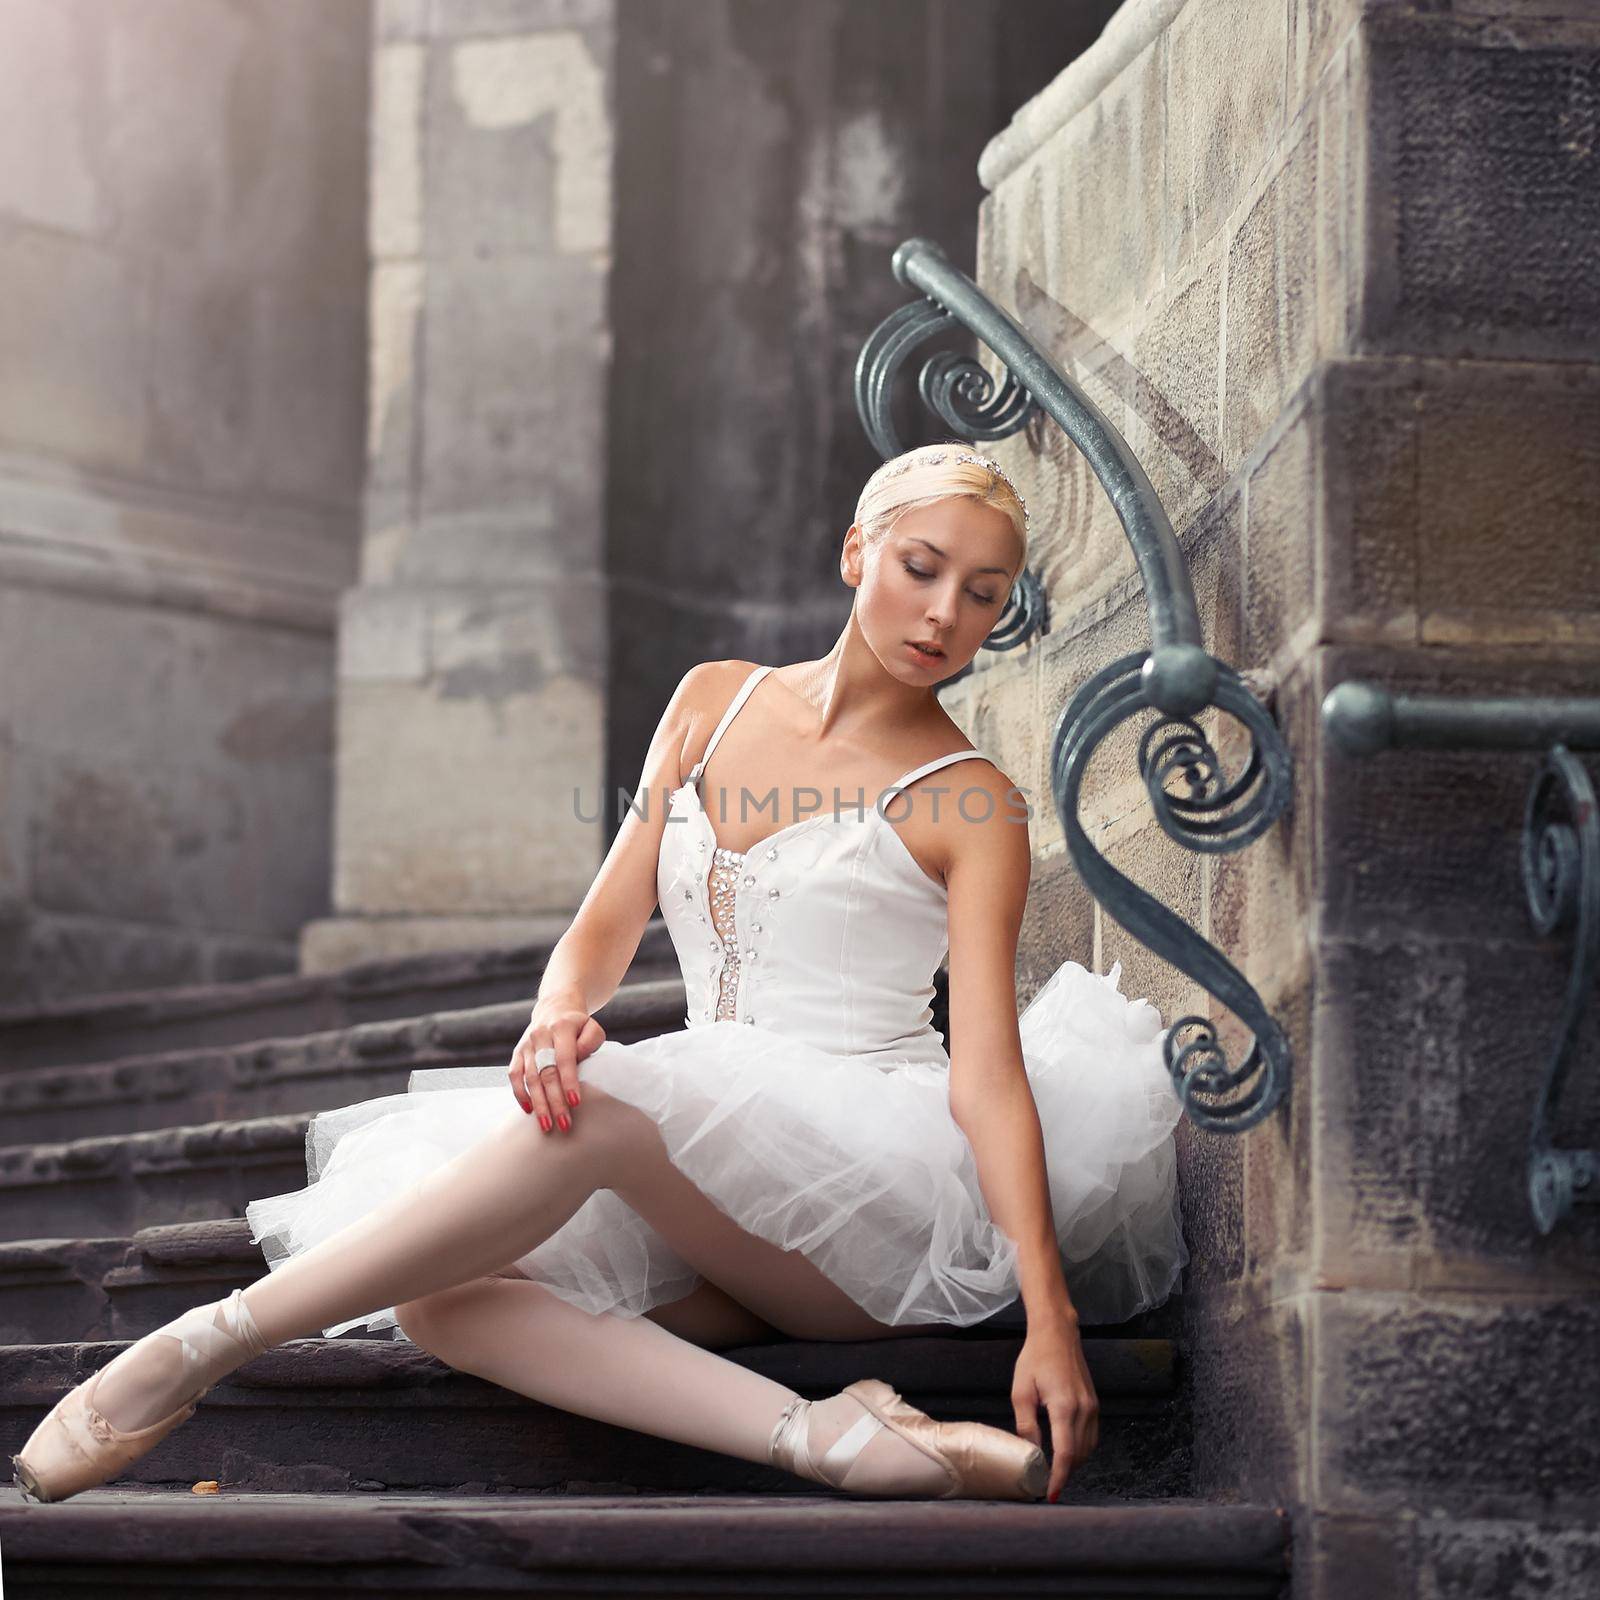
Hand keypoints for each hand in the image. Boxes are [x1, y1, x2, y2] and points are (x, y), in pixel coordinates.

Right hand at [508, 998, 606, 1132]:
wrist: (554, 1009)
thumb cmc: (578, 1026)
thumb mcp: (592, 1027)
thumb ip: (590, 1041)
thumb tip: (578, 1060)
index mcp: (561, 1027)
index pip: (565, 1058)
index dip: (569, 1081)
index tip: (575, 1102)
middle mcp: (541, 1035)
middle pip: (546, 1073)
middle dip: (555, 1101)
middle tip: (564, 1124)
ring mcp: (526, 1044)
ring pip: (530, 1078)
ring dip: (539, 1104)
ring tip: (548, 1126)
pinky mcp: (517, 1053)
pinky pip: (514, 1075)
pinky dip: (520, 1094)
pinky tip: (528, 1111)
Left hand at [1011, 1316, 1097, 1501]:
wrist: (1058, 1334)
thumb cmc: (1035, 1359)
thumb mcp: (1021, 1391)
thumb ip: (1027, 1425)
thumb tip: (1032, 1454)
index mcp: (1064, 1406)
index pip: (1066, 1453)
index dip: (1059, 1478)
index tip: (1050, 1494)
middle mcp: (1084, 1409)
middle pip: (1078, 1455)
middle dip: (1064, 1473)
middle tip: (1045, 1484)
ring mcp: (1093, 1407)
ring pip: (1088, 1449)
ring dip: (1073, 1463)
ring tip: (1054, 1470)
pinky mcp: (1095, 1405)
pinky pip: (1091, 1437)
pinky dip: (1080, 1449)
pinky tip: (1066, 1451)